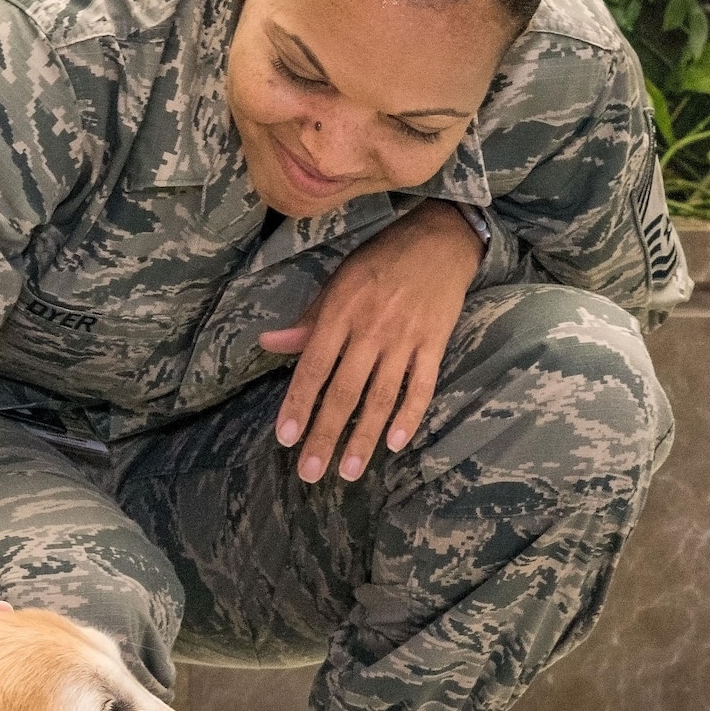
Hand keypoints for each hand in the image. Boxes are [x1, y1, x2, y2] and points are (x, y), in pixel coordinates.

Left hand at [259, 200, 481, 483]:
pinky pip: (422, 385)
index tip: (286, 439)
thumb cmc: (380, 260)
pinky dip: (409, 415)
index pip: (313, 368)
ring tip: (350, 471)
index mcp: (341, 312)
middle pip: (345, 391)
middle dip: (326, 435)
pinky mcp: (436, 342)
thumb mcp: (337, 281)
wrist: (441, 237)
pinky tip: (395, 443)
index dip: (299, 404)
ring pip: (382, 396)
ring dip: (364, 436)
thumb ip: (308, 321)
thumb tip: (268, 344)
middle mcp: (372, 328)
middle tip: (311, 473)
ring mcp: (406, 338)